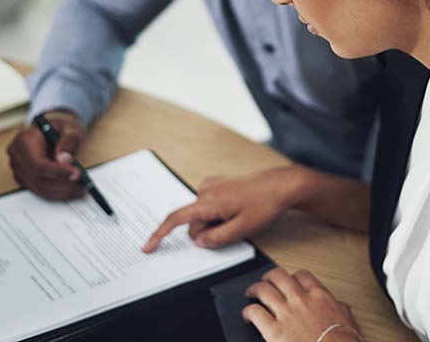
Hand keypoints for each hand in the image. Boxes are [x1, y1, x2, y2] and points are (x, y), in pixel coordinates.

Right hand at [7, 109, 86, 199]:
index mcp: (24, 140)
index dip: (56, 172)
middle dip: (62, 184)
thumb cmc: (63, 129)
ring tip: (81, 188)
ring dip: (62, 191)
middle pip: (38, 179)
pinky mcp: (25, 179)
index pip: (37, 163)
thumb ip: (69, 141)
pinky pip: (41, 191)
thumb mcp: (71, 128)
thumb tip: (64, 160)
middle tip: (83, 185)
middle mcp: (17, 156)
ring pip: (40, 188)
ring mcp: (19, 169)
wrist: (58, 132)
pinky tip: (72, 189)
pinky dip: (58, 193)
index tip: (75, 174)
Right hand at [142, 166, 305, 252]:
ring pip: (203, 215)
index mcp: (208, 201)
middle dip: (207, 232)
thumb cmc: (265, 203)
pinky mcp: (218, 184)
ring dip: (216, 222)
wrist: (281, 184)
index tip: (148, 246)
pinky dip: (219, 213)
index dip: (159, 235)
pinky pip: (210, 206)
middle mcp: (206, 189)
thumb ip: (216, 239)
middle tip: (233, 228)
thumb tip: (199, 241)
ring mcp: (212, 185)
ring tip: (240, 216)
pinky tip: (238, 209)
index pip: (175, 219)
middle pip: (194, 222)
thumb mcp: (242, 229)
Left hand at [243, 268, 361, 341]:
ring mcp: (286, 314)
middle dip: (269, 277)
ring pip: (263, 290)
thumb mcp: (349, 322)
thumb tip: (340, 307)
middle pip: (278, 276)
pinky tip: (248, 315)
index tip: (289, 281)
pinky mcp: (274, 331)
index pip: (302, 275)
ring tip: (251, 293)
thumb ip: (341, 310)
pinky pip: (255, 313)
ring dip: (255, 289)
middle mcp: (301, 300)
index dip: (292, 277)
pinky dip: (249, 312)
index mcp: (320, 296)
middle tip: (265, 281)